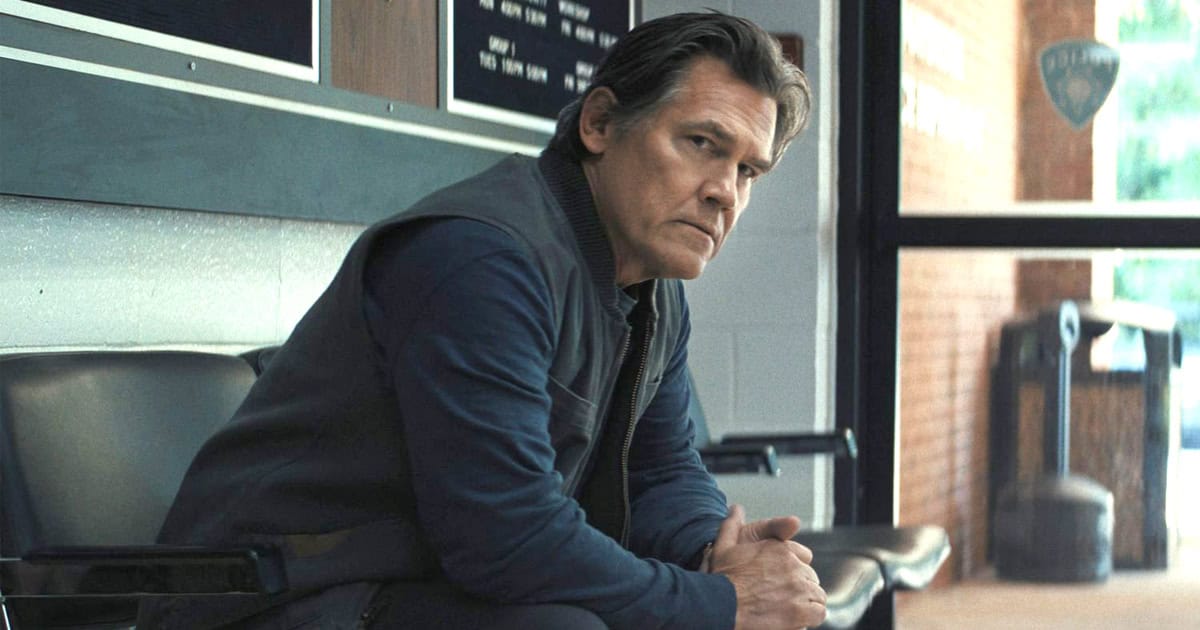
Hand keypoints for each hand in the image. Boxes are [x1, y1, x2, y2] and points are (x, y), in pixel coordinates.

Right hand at [710, 505, 826, 629]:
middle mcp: (792, 566)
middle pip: (810, 577)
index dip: (795, 569)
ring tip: (791, 610)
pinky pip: (819, 612)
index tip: (784, 580)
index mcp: (779, 549)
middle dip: (801, 587)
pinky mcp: (801, 610)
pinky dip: (811, 617)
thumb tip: (736, 508)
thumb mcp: (723, 546)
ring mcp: (799, 588)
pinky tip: (797, 620)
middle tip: (784, 598)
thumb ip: (732, 525)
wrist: (720, 605)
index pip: (804, 556)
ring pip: (817, 595)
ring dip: (807, 602)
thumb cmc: (720, 579)